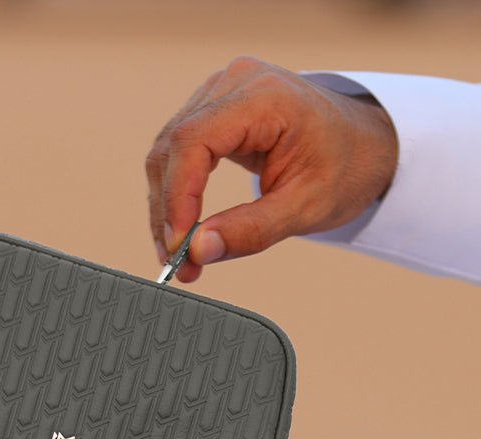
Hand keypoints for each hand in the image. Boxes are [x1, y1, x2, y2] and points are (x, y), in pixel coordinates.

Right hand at [148, 56, 397, 280]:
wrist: (365, 144)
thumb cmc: (345, 167)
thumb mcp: (307, 208)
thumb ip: (251, 231)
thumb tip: (197, 250)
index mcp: (266, 97)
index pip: (194, 140)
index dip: (177, 196)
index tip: (178, 245)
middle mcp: (236, 83)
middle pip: (173, 148)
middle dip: (168, 212)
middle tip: (177, 262)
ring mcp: (220, 92)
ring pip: (166, 153)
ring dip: (165, 208)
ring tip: (179, 252)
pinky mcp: (213, 109)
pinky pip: (176, 153)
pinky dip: (174, 194)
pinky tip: (183, 227)